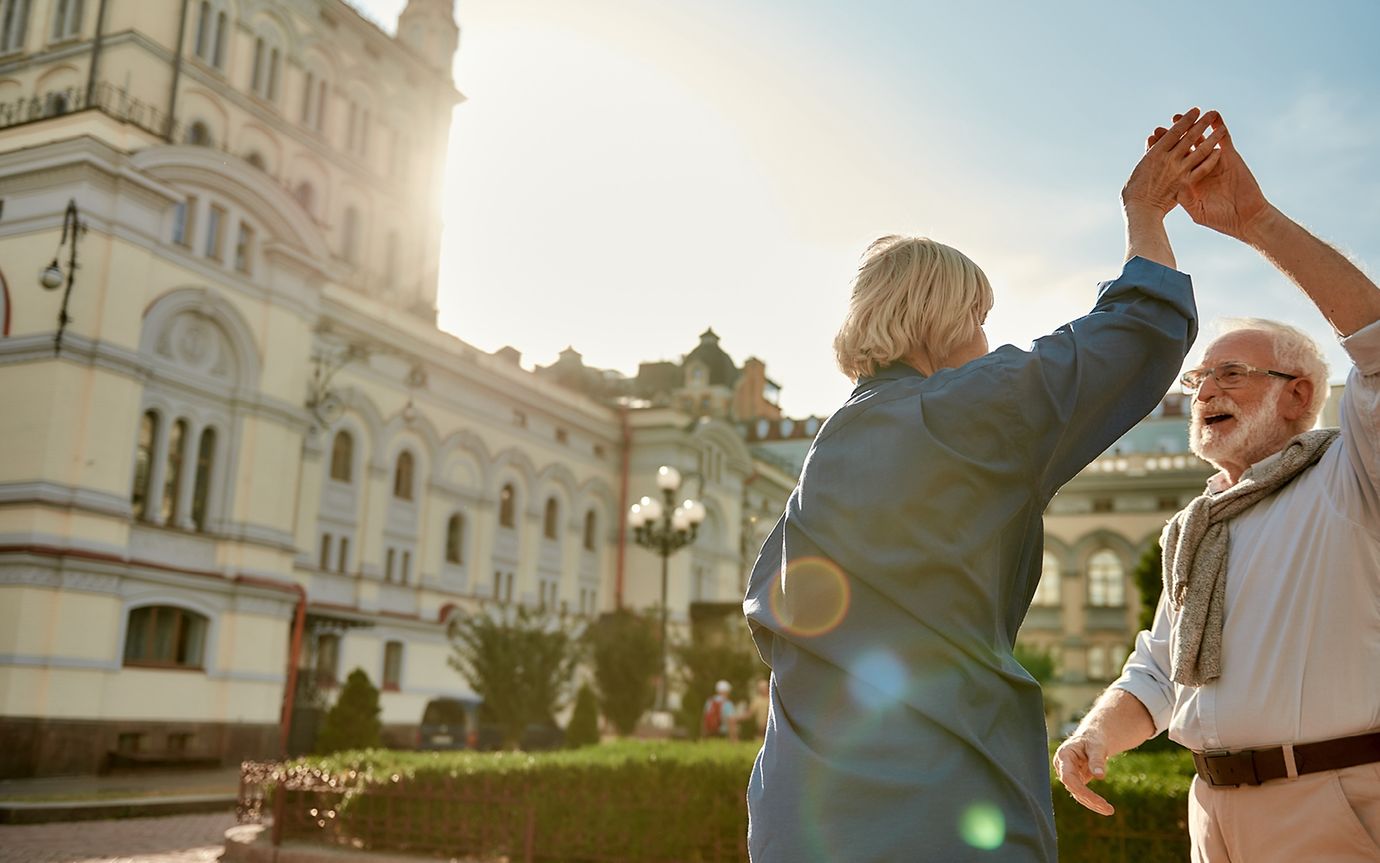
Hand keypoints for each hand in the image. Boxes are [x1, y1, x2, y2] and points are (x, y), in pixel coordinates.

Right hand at [1053, 731, 1114, 815]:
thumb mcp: (1097, 746)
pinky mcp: (1075, 780)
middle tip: (1109, 810)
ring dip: (1092, 803)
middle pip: (1073, 787)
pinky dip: (1092, 801)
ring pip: (1077, 793)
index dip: (1081, 790)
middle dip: (1090, 800)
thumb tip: (1100, 777)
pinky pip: (1082, 793)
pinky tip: (1104, 807)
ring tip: (1109, 810)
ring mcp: (1068, 774)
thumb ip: (1097, 760)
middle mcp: (1062, 766)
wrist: (1093, 738)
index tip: (1098, 801)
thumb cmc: (1094, 739)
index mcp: (1064, 755)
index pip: (1068, 777)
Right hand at [1122, 108, 1225, 217]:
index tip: (1195, 111)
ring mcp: (1178, 171)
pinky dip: (1210, 160)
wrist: (1140, 210)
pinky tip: (1218, 152)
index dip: (1186, 120)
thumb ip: (1150, 154)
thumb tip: (1153, 139)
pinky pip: (1202, 169)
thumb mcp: (1140, 168)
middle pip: (1189, 137)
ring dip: (1211, 139)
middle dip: (1202, 124)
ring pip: (1199, 151)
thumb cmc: (1134, 191)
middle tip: (1211, 113)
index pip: (1174, 132)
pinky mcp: (1185, 183)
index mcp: (1155, 153)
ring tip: (1221, 129)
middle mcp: (1168, 159)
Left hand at [1149, 113, 1270, 240]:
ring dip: (1192, 127)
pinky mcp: (1230, 157)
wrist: (1245, 219)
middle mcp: (1199, 168)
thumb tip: (1172, 188)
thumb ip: (1184, 198)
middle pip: (1182, 149)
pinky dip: (1219, 126)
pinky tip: (1214, 115)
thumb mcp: (1197, 210)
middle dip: (1170, 139)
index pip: (1172, 163)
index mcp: (1188, 180)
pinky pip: (1224, 139)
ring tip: (1179, 116)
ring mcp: (1215, 161)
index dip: (1161, 154)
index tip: (1148, 145)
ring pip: (1201, 140)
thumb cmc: (1221, 220)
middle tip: (1158, 128)